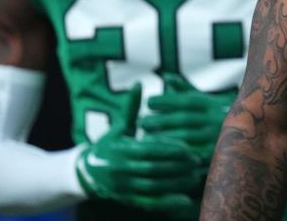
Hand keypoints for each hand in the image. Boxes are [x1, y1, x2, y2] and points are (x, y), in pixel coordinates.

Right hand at [76, 83, 200, 216]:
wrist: (88, 172)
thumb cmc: (110, 144)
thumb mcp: (119, 126)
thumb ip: (130, 107)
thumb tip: (138, 83)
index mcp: (120, 150)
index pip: (148, 149)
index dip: (169, 149)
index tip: (188, 148)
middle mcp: (121, 170)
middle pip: (153, 169)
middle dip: (177, 166)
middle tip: (198, 160)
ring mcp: (124, 186)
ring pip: (154, 186)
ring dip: (176, 183)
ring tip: (196, 176)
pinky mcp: (128, 199)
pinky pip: (149, 203)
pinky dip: (167, 203)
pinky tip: (184, 200)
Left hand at [140, 73, 229, 164]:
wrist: (246, 132)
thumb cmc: (214, 114)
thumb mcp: (203, 99)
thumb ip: (184, 88)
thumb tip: (165, 76)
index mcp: (211, 104)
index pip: (186, 100)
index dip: (166, 100)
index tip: (148, 102)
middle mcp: (215, 118)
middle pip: (184, 119)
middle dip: (160, 120)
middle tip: (141, 122)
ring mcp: (216, 138)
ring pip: (187, 138)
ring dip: (164, 138)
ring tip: (145, 138)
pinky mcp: (215, 155)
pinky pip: (192, 155)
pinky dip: (175, 154)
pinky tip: (160, 154)